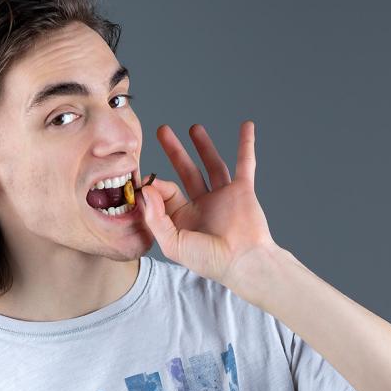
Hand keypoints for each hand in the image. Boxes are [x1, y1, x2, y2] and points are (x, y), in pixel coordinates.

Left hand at [139, 121, 277, 289]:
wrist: (244, 263)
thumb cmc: (209, 260)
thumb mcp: (172, 244)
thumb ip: (155, 218)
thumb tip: (146, 189)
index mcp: (182, 217)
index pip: (164, 191)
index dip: (153, 185)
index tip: (144, 182)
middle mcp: (202, 203)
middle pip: (185, 170)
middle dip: (174, 150)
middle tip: (162, 130)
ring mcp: (222, 196)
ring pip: (211, 164)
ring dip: (203, 145)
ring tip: (194, 127)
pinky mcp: (242, 191)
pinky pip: (245, 163)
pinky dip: (246, 144)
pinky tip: (246, 126)